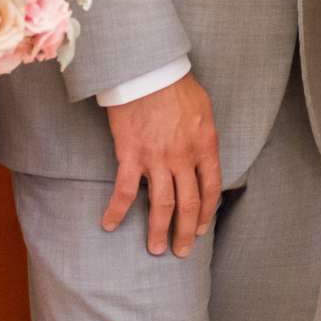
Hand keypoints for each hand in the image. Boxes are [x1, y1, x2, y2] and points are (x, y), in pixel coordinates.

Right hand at [102, 75, 220, 257]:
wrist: (147, 70)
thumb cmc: (176, 84)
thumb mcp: (204, 109)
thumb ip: (205, 136)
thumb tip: (203, 154)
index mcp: (204, 146)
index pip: (211, 189)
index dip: (207, 213)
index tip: (202, 229)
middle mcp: (183, 158)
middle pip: (188, 204)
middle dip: (186, 232)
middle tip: (181, 251)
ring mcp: (157, 159)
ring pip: (161, 205)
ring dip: (158, 230)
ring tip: (156, 249)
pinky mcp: (130, 155)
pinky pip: (124, 191)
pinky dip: (116, 211)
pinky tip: (109, 225)